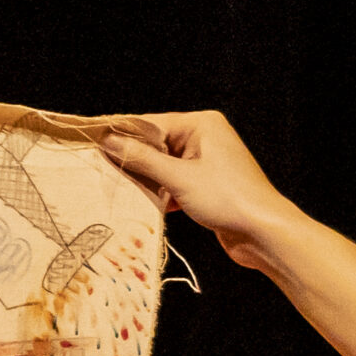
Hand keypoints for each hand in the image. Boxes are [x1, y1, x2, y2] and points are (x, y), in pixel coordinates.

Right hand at [98, 111, 305, 272]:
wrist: (262, 232)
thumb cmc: (226, 198)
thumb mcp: (178, 178)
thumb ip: (142, 159)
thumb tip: (109, 142)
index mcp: (201, 124)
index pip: (150, 124)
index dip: (122, 136)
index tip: (93, 147)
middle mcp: (204, 137)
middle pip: (156, 144)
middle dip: (134, 162)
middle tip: (104, 174)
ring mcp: (206, 161)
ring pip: (163, 166)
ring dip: (147, 182)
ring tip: (124, 192)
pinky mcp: (206, 183)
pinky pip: (174, 182)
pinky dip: (162, 194)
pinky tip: (151, 206)